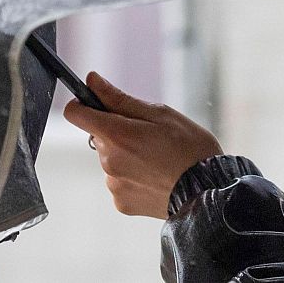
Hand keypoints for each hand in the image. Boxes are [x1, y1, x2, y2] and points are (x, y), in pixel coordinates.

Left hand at [61, 71, 222, 217]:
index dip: (83, 104)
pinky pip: (119, 181)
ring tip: (156, 159)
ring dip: (125, 155)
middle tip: (148, 135)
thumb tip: (92, 81)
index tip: (96, 103)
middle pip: (98, 136)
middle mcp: (108, 161)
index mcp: (117, 135)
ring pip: (110, 159)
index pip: (75, 113)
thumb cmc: (190, 149)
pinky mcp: (121, 202)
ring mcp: (114, 184)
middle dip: (116, 131)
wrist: (208, 192)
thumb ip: (120, 99)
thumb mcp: (160, 114)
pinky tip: (155, 177)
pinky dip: (132, 176)